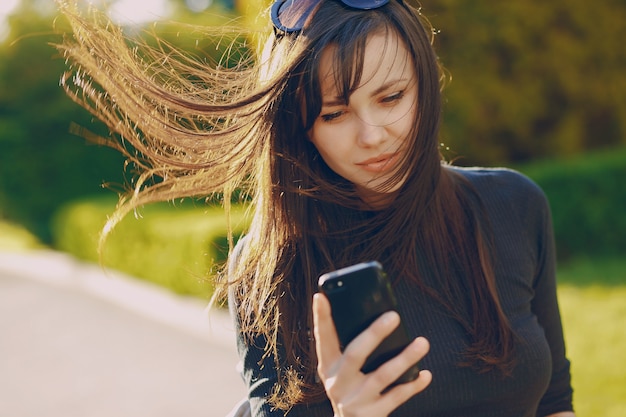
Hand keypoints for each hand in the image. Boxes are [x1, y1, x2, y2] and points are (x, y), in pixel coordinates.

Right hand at [313, 293, 431, 416]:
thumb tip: (377, 315)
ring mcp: (355, 400)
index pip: (323, 338)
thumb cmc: (350, 389)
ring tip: (422, 342)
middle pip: (355, 354)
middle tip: (394, 315)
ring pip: (382, 375)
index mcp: (328, 366)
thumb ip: (351, 349)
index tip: (321, 296)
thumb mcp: (341, 371)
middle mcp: (338, 383)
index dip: (321, 318)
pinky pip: (397, 397)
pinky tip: (425, 374)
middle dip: (374, 333)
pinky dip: (412, 385)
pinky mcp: (372, 415)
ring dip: (404, 358)